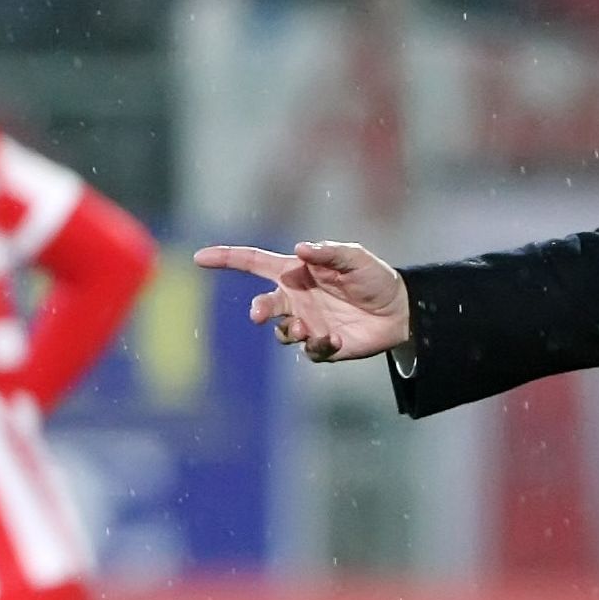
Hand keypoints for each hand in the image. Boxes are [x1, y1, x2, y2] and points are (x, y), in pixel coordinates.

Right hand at [194, 240, 410, 362]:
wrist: (399, 310)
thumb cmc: (373, 277)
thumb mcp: (354, 257)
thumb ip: (328, 252)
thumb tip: (300, 249)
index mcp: (295, 272)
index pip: (253, 263)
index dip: (226, 259)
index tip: (200, 258)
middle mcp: (295, 299)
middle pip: (263, 304)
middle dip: (257, 309)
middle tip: (258, 314)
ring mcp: (306, 323)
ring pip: (283, 332)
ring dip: (290, 330)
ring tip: (309, 328)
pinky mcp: (322, 346)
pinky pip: (309, 350)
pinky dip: (319, 345)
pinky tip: (335, 338)